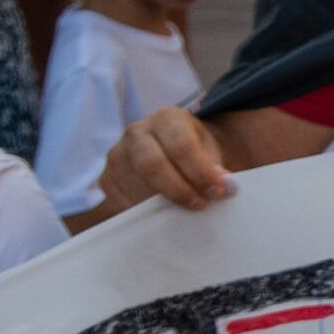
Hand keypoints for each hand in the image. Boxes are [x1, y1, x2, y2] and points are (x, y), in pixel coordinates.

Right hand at [88, 107, 239, 215]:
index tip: (216, 192)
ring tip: (184, 212)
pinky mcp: (107, 178)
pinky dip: (144, 212)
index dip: (200, 172)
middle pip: (151, 164)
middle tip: (199, 205)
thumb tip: (226, 186)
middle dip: (178, 189)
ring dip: (161, 204)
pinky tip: (162, 215)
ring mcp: (117, 155)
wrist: (170, 148)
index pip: (181, 145)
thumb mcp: (209, 150)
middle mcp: (137, 132)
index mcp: (167, 118)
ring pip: (135, 185)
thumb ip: (217, 168)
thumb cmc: (193, 150)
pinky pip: (121, 200)